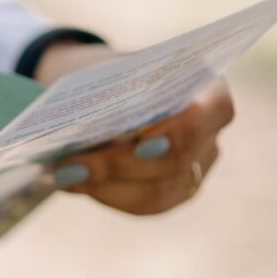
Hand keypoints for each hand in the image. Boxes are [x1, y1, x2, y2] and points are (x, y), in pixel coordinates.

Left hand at [35, 41, 234, 215]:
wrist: (109, 91)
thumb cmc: (113, 78)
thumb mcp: (111, 73)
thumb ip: (110, 96)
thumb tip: (82, 128)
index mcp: (209, 89)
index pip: (212, 112)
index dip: (179, 131)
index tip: (140, 142)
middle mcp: (211, 132)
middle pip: (177, 161)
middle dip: (118, 165)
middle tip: (70, 165)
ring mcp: (197, 167)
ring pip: (158, 192)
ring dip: (104, 185)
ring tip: (63, 175)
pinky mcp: (174, 191)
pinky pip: (143, 204)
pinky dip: (104, 193)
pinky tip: (71, 183)